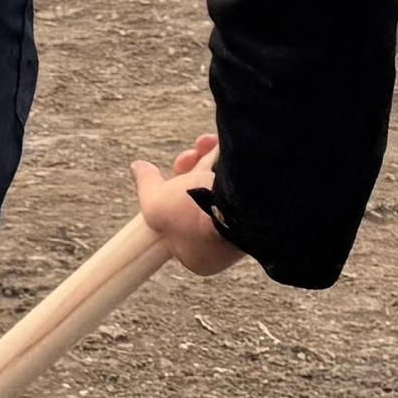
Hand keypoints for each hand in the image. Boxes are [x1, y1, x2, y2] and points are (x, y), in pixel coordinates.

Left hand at [133, 144, 240, 276]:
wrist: (244, 205)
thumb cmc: (196, 215)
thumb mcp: (156, 204)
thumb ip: (145, 187)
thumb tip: (137, 167)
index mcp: (199, 255)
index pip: (178, 222)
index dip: (169, 195)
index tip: (167, 177)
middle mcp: (222, 244)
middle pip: (198, 200)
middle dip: (190, 171)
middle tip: (190, 155)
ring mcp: (243, 225)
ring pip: (219, 187)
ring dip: (209, 160)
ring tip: (207, 142)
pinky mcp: (261, 206)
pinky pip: (241, 181)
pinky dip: (230, 161)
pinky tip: (224, 145)